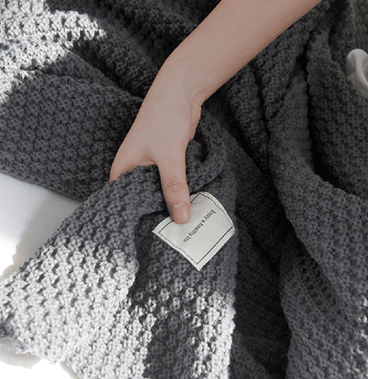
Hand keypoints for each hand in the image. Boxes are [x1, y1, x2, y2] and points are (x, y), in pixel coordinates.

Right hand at [109, 70, 201, 223]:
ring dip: (170, 205)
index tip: (152, 240)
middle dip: (157, 215)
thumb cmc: (164, 117)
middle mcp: (133, 172)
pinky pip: (170, 185)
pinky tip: (188, 207)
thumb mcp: (169, 157)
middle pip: (143, 201)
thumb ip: (174, 187)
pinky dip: (178, 193)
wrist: (181, 93)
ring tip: (182, 226)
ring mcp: (150, 169)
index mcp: (122, 171)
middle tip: (172, 238)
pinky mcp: (165, 165)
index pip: (124, 205)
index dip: (137, 221)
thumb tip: (180, 217)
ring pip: (159, 194)